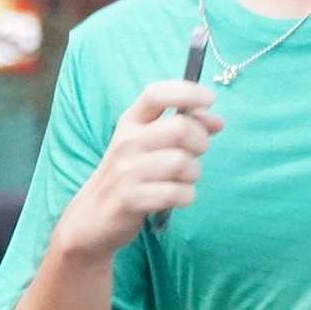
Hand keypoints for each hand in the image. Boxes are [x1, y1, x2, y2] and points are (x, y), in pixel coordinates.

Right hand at [52, 82, 221, 257]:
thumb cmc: (130, 175)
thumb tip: (217, 122)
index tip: (210, 100)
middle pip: (180, 128)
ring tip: (181, 180)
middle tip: (196, 154)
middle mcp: (126, 142)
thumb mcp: (148, 145)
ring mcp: (126, 170)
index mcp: (130, 122)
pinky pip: (177, 193)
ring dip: (193, 174)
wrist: (93, 216)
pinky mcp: (130, 199)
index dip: (188, 92)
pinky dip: (186, 197)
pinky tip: (176, 198)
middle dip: (200, 141)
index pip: (157, 94)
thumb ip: (182, 129)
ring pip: (183, 163)